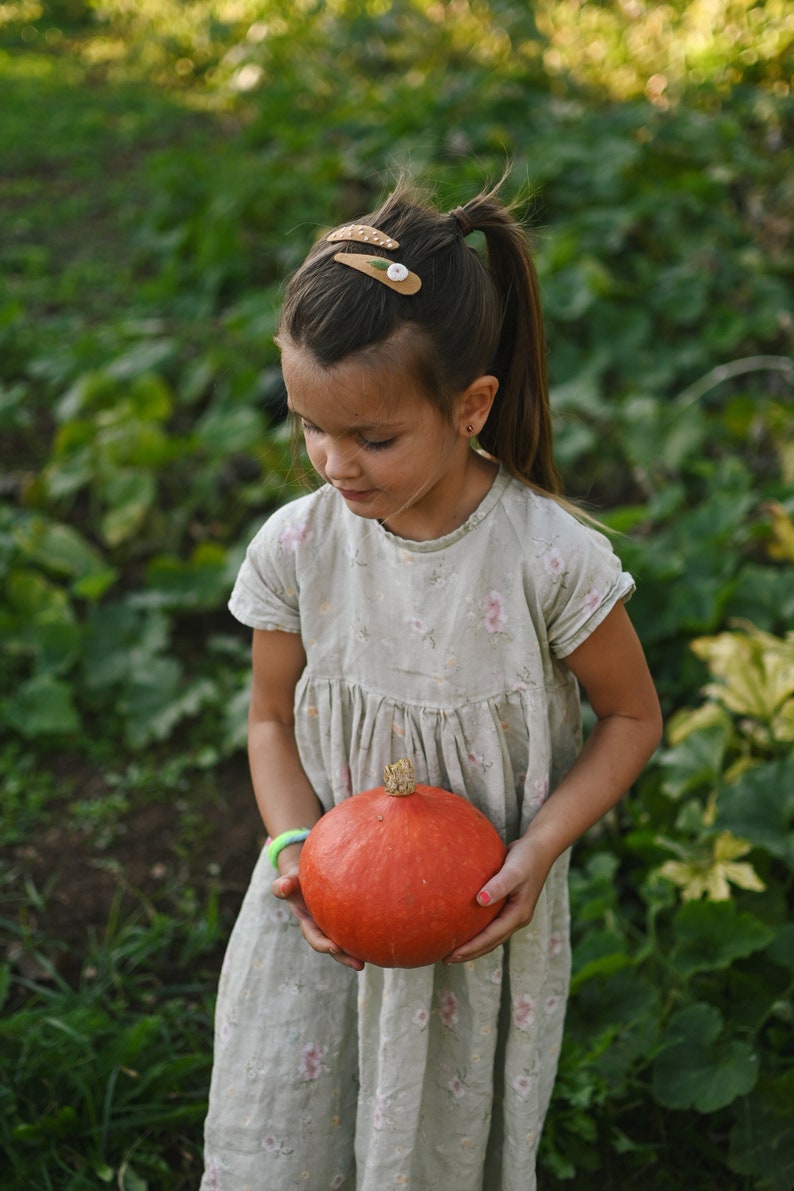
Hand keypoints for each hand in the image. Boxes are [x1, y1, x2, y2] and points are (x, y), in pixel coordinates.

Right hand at [272, 865, 364, 971]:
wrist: (306, 876)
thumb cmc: (296, 879)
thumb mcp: (288, 882)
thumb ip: (283, 885)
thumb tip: (282, 888)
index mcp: (308, 924)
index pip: (315, 938)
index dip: (323, 945)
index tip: (334, 948)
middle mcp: (322, 929)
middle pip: (333, 947)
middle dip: (345, 957)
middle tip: (359, 965)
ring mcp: (334, 926)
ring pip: (346, 941)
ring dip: (357, 951)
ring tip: (373, 958)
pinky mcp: (345, 919)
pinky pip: (354, 929)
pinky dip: (364, 936)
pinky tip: (380, 939)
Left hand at [443, 834, 553, 963]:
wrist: (539, 846)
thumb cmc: (527, 857)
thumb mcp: (514, 870)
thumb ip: (499, 885)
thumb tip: (480, 901)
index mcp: (518, 915)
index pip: (491, 937)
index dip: (471, 948)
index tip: (451, 954)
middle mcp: (516, 918)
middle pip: (490, 942)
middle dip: (469, 952)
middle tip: (444, 959)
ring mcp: (512, 912)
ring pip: (490, 935)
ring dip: (472, 944)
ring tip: (451, 949)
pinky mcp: (507, 904)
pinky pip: (489, 922)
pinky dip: (476, 929)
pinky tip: (462, 926)